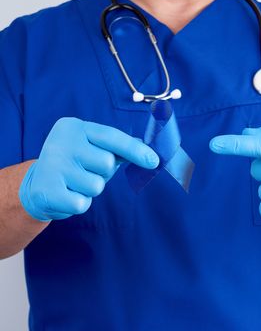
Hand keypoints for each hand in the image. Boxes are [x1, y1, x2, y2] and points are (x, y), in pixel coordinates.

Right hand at [19, 117, 159, 221]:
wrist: (37, 183)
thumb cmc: (75, 164)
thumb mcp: (93, 148)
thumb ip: (118, 148)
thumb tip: (148, 149)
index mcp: (74, 127)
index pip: (112, 137)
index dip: (135, 150)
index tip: (154, 161)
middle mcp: (61, 142)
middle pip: (106, 163)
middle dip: (102, 173)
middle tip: (85, 171)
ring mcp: (52, 166)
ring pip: (96, 186)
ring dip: (90, 189)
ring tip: (74, 183)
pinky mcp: (48, 190)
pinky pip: (83, 203)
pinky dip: (79, 203)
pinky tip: (66, 194)